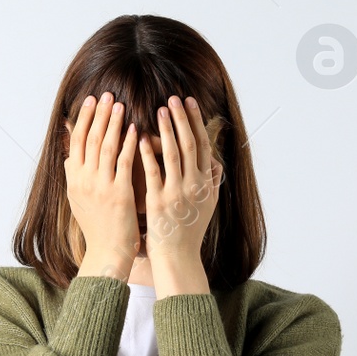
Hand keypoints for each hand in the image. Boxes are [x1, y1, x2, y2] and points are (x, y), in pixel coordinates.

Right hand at [63, 91, 139, 280]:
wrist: (107, 252)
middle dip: (99, 114)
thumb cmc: (96, 225)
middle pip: (90, 139)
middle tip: (107, 94)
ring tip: (120, 104)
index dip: (84, 118)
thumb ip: (73, 171)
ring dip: (113, 123)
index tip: (91, 100)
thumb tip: (69, 148)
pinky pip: (124, 163)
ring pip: (106, 147)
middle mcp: (84, 180)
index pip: (77, 141)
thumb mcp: (77, 197)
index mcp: (74, 179)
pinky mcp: (119, 194)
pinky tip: (135, 130)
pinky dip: (128, 145)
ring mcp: (100, 187)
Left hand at [139, 95, 220, 296]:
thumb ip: (212, 183)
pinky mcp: (158, 202)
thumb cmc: (190, 231)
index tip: (190, 103)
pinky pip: (153, 172)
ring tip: (160, 110)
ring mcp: (177, 193)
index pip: (203, 145)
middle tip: (174, 98)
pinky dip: (147, 153)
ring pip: (174, 154)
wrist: (177, 257)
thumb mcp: (207, 206)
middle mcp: (195, 185)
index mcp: (206, 183)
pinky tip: (140, 137)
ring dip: (167, 129)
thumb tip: (216, 163)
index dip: (196, 122)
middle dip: (182, 119)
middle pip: (190, 144)